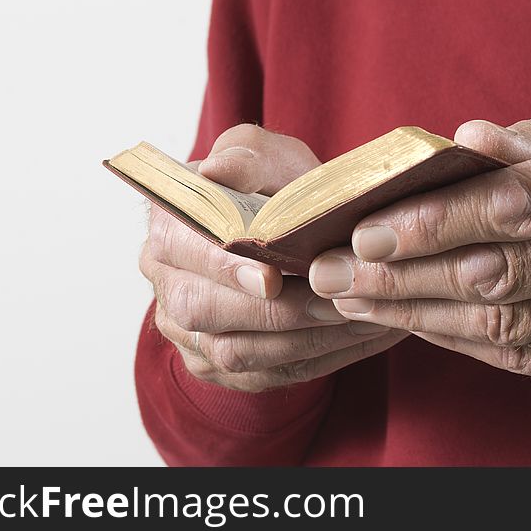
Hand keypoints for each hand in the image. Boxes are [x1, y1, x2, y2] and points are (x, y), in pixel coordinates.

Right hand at [139, 124, 406, 392]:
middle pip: (205, 312)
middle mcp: (168, 283)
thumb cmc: (271, 185)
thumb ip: (247, 158)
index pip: (182, 251)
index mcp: (168, 227)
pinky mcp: (218, 364)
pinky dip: (320, 358)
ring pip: (237, 353)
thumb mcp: (265, 156)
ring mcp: (188, 332)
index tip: (274, 276)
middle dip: (278, 311)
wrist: (283, 224)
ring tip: (362, 317)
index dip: (224, 267)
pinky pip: (266, 374)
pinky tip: (362, 335)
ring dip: (307, 339)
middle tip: (338, 300)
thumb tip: (218, 170)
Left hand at [309, 119, 530, 397]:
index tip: (368, 227)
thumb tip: (462, 137)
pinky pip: (527, 361)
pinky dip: (460, 341)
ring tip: (350, 299)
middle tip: (330, 271)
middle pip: (500, 271)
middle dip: (402, 273)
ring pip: (504, 324)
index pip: (523, 201)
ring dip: (415, 313)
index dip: (438, 220)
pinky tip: (411, 323)